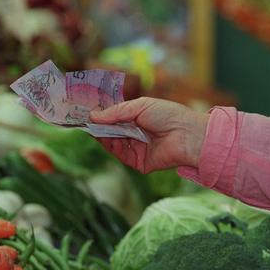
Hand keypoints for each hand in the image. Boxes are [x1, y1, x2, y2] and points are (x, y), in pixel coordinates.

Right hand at [90, 97, 209, 173]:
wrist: (188, 135)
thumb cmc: (169, 115)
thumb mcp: (140, 106)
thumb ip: (116, 112)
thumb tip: (93, 116)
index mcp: (139, 119)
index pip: (115, 118)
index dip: (101, 115)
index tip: (86, 110)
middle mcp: (136, 135)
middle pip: (111, 131)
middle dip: (98, 125)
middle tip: (81, 119)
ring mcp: (137, 149)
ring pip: (113, 143)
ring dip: (102, 134)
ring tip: (90, 126)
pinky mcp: (138, 162)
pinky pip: (120, 154)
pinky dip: (110, 145)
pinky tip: (102, 136)